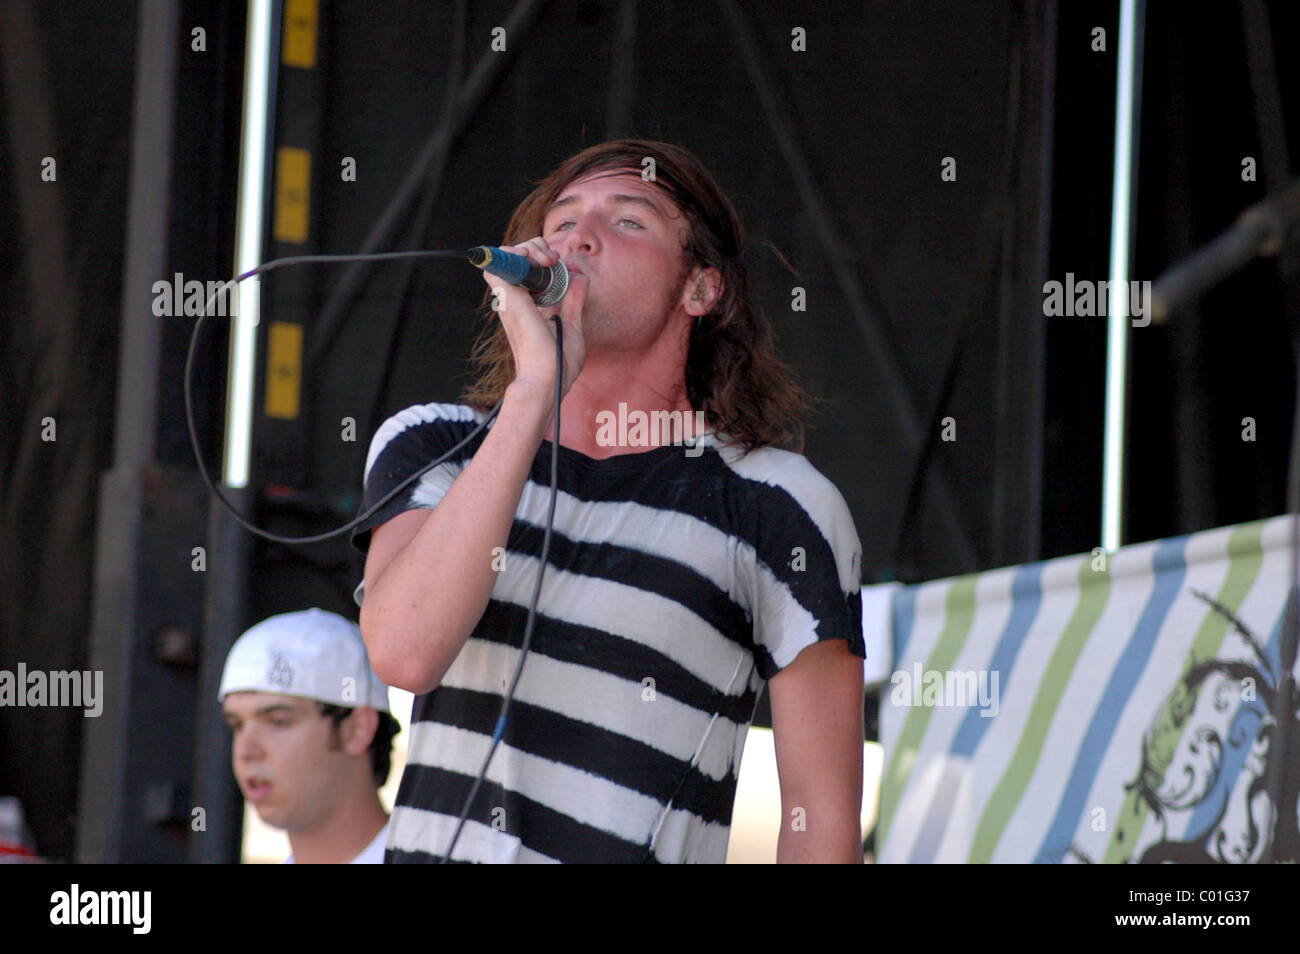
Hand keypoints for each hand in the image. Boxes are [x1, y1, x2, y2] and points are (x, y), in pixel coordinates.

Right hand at [481, 236, 589, 402]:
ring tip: (548, 260)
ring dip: (530, 248)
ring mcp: (510, 297)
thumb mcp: (571, 326)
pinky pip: (500, 261)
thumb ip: (574, 302)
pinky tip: (537, 260)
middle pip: (517, 257)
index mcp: (527, 306)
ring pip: (509, 254)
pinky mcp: (508, 295)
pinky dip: (516, 252)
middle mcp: (516, 299)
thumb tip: (580, 278)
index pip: (526, 269)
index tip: (559, 266)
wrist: (548, 378)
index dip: (540, 258)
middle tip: (554, 261)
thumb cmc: (558, 363)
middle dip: (537, 248)